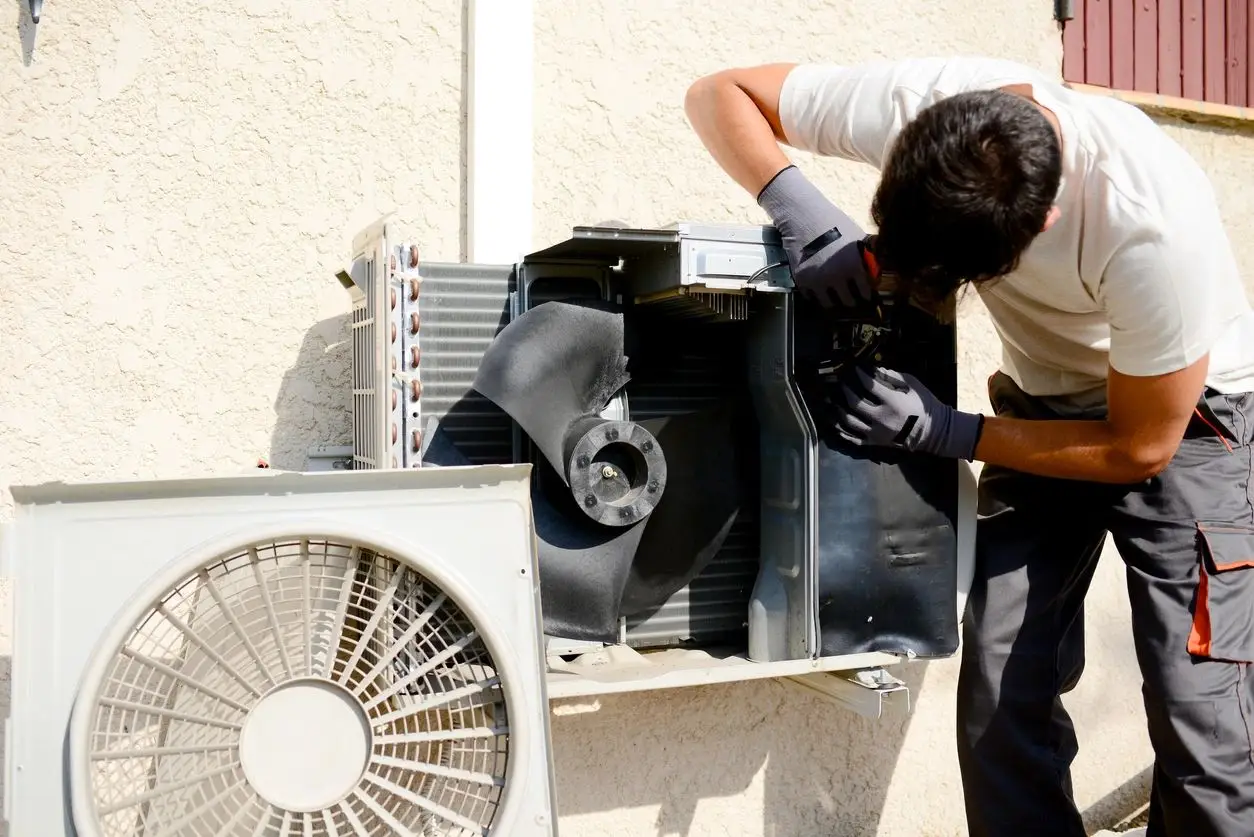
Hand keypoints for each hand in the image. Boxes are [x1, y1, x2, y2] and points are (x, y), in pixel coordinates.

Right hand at [756, 165, 873, 309]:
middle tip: (850, 296)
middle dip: (852, 299)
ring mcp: (818, 280)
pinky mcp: (802, 280)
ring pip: (829, 304)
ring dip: (834, 300)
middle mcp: (837, 277)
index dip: (867, 294)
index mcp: (855, 266)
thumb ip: (868, 255)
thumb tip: (878, 270)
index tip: (866, 295)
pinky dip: (816, 294)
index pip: (866, 292)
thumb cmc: (834, 222)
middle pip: (849, 302)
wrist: (803, 216)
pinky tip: (819, 286)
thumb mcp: (857, 237)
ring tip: (835, 295)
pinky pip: (811, 296)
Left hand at [822, 366, 983, 460]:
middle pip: (855, 403)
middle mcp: (881, 418)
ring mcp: (876, 433)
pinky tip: (835, 423)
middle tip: (840, 383)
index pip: (869, 386)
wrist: (933, 432)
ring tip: (832, 401)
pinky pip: (853, 439)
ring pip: (849, 422)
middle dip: (845, 390)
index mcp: (893, 402)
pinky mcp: (874, 443)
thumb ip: (893, 377)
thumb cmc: (924, 405)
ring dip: (838, 410)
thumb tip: (875, 370)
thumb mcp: (913, 385)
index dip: (859, 375)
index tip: (853, 369)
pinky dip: (842, 431)